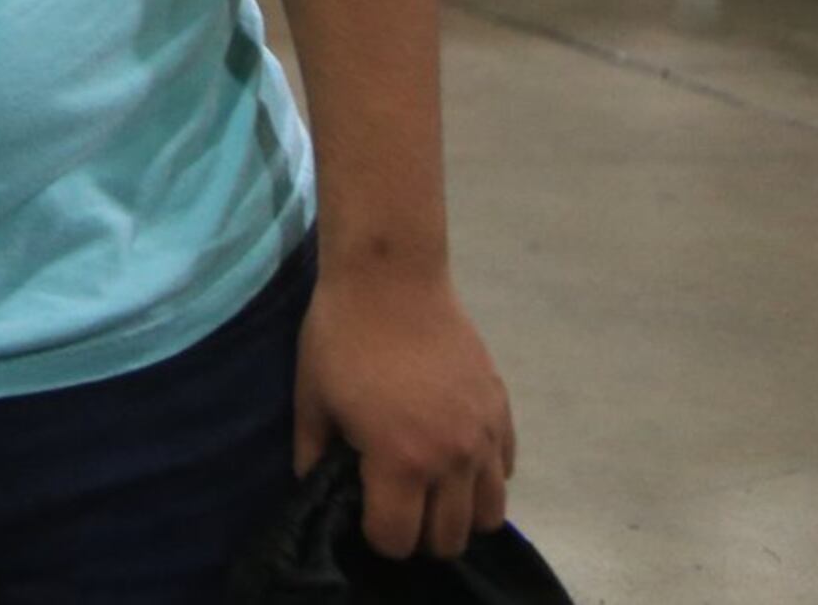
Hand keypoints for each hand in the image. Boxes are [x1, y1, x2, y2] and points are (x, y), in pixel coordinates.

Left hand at [293, 261, 513, 557]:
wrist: (391, 278)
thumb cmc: (341, 336)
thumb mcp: (311, 398)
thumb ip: (313, 455)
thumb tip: (315, 490)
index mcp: (400, 460)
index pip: (398, 539)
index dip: (376, 537)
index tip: (362, 516)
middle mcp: (453, 459)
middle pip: (449, 538)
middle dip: (419, 536)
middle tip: (396, 508)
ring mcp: (484, 437)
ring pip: (488, 514)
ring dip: (458, 515)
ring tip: (431, 492)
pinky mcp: (502, 411)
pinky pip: (506, 471)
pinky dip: (484, 478)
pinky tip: (455, 459)